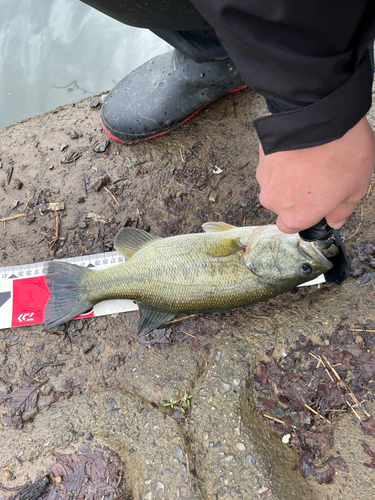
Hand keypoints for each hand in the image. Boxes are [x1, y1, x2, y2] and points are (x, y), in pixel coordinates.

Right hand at [256, 117, 374, 232]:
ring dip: (288, 176)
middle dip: (295, 194)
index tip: (317, 204)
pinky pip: (271, 164)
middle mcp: (275, 201)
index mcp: (297, 216)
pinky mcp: (260, 157)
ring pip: (275, 183)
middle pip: (281, 204)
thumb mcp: (355, 187)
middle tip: (317, 177)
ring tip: (309, 158)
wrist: (319, 117)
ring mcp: (265, 178)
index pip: (291, 226)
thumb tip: (335, 220)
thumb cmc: (339, 153)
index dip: (305, 215)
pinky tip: (300, 148)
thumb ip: (342, 210)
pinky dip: (283, 160)